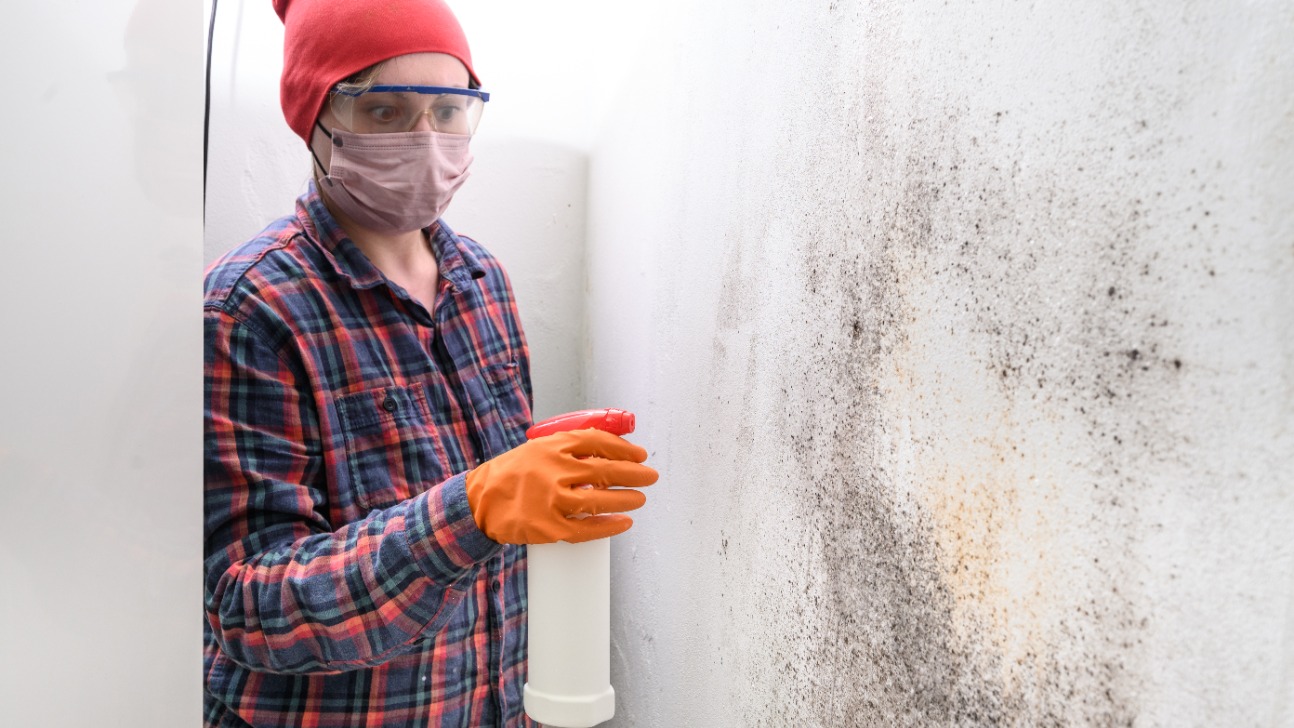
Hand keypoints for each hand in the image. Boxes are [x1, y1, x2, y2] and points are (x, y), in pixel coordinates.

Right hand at [465, 429, 658, 543]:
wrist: (480, 502)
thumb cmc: (513, 474)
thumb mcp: (538, 448)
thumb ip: (571, 447)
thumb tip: (612, 449)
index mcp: (551, 447)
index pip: (597, 442)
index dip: (624, 449)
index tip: (639, 454)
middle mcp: (553, 471)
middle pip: (605, 470)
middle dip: (635, 474)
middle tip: (650, 476)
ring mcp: (551, 501)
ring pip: (600, 500)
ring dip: (626, 499)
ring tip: (640, 498)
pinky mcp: (549, 528)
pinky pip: (587, 528)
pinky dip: (609, 526)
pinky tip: (624, 522)